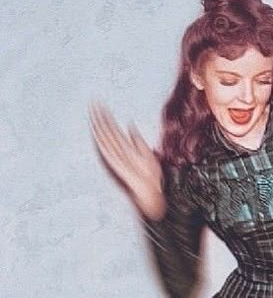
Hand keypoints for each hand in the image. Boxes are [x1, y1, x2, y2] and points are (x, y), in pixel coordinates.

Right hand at [89, 104, 165, 219]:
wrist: (154, 195)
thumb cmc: (152, 178)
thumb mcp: (148, 156)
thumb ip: (138, 140)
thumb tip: (129, 123)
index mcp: (127, 150)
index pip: (114, 129)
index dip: (107, 116)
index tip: (100, 103)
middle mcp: (120, 153)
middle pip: (108, 131)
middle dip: (101, 117)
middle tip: (93, 102)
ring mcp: (119, 160)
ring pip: (107, 139)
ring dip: (100, 125)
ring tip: (94, 111)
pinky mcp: (119, 168)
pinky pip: (108, 153)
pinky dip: (102, 143)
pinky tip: (97, 133)